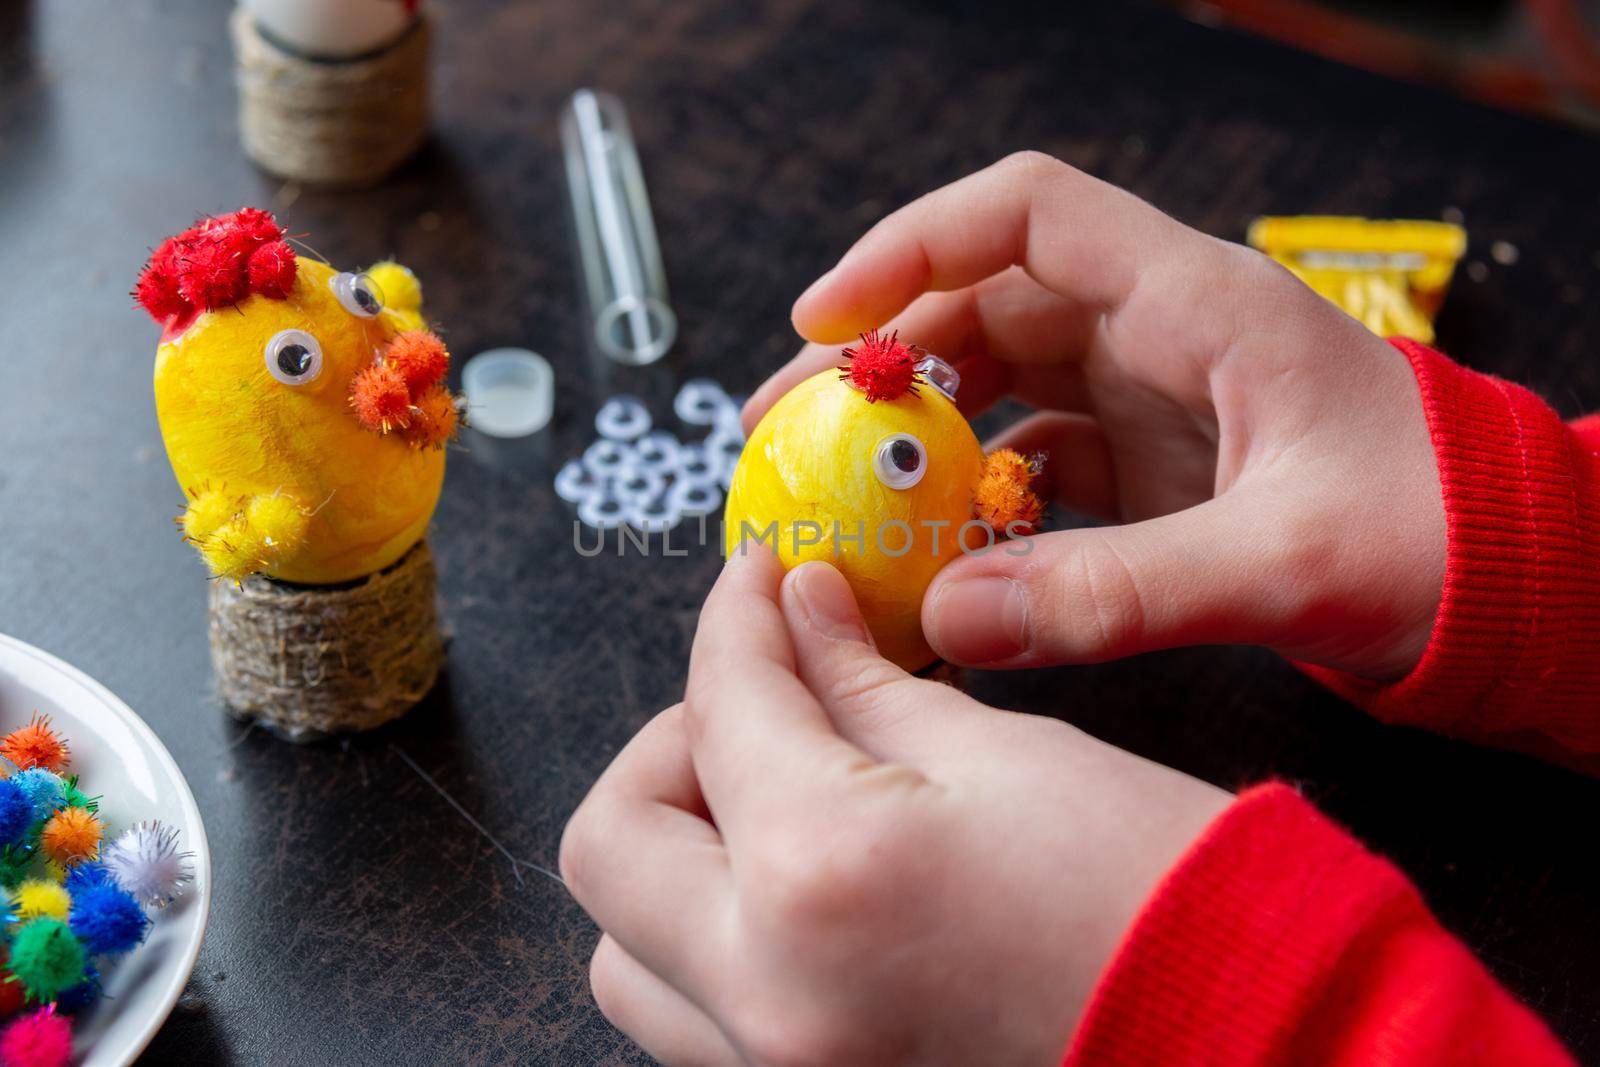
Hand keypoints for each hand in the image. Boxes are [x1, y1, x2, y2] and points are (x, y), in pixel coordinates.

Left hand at [561, 552, 1230, 1065]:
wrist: (1256, 1043)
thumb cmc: (1163, 899)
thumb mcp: (1003, 756)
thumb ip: (861, 682)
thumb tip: (793, 615)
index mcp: (820, 874)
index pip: (722, 706)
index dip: (737, 620)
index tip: (764, 581)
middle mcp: (765, 993)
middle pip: (613, 840)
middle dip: (674, 742)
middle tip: (761, 699)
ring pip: (629, 949)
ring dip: (674, 853)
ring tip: (774, 802)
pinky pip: (691, 1014)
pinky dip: (711, 938)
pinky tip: (797, 885)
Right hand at [745, 152, 1445, 680]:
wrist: (1516, 588)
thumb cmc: (1438, 540)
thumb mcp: (1282, 564)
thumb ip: (1117, 594)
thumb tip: (949, 618)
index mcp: (1200, 305)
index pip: (1028, 216)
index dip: (912, 247)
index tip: (825, 320)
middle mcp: (1164, 335)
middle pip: (987, 303)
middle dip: (882, 358)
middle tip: (792, 430)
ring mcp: (1155, 403)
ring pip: (1003, 386)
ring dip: (923, 433)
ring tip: (846, 495)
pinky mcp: (1155, 470)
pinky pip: (1038, 467)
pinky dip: (980, 504)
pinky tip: (944, 558)